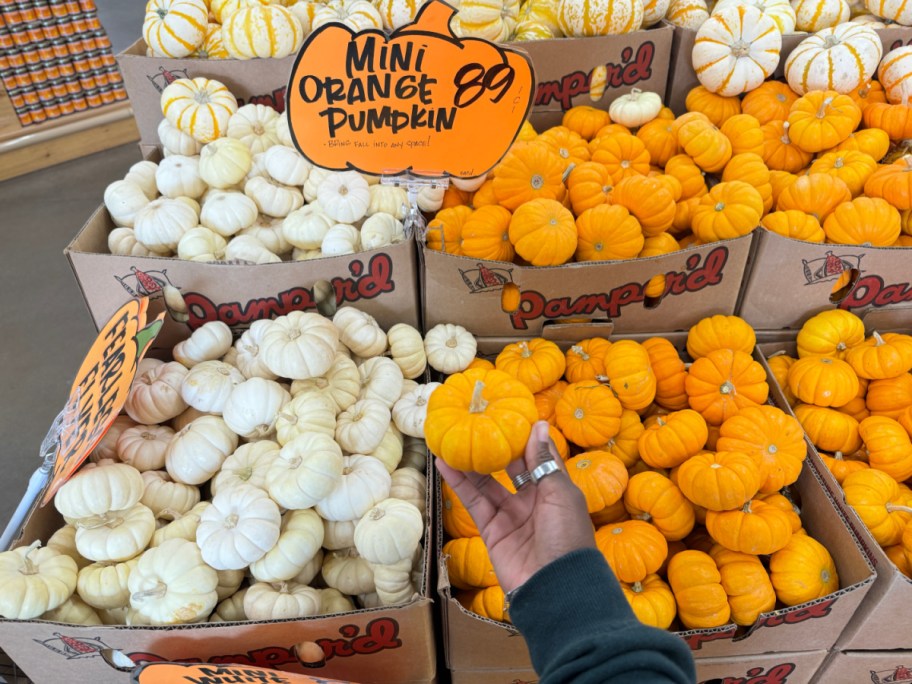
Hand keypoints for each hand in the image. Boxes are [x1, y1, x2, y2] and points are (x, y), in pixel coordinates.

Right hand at [436, 420, 595, 593]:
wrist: (556, 587)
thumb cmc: (567, 536)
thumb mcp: (561, 494)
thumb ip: (544, 461)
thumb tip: (539, 425)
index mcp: (555, 490)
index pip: (537, 458)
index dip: (522, 438)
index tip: (505, 414)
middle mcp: (533, 501)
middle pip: (509, 469)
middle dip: (494, 448)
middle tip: (474, 423)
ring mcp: (511, 516)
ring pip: (487, 484)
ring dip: (470, 463)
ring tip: (452, 438)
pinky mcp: (491, 531)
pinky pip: (474, 503)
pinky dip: (460, 484)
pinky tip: (446, 464)